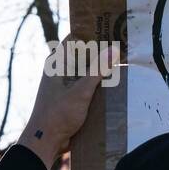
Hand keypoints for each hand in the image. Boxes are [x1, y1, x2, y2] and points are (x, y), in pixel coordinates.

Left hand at [19, 36, 116, 168]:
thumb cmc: (58, 113)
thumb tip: (113, 50)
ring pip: (85, 72)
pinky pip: (86, 87)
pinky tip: (114, 87)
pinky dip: (98, 85)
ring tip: (122, 64)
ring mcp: (64, 85)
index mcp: (56, 64)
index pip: (73, 40)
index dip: (89, 33)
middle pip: (82, 56)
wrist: (46, 140)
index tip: (108, 29)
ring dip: (100, 71)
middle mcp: (59, 72)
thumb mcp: (81, 91)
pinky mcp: (70, 99)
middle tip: (122, 47)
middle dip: (99, 53)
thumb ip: (97, 71)